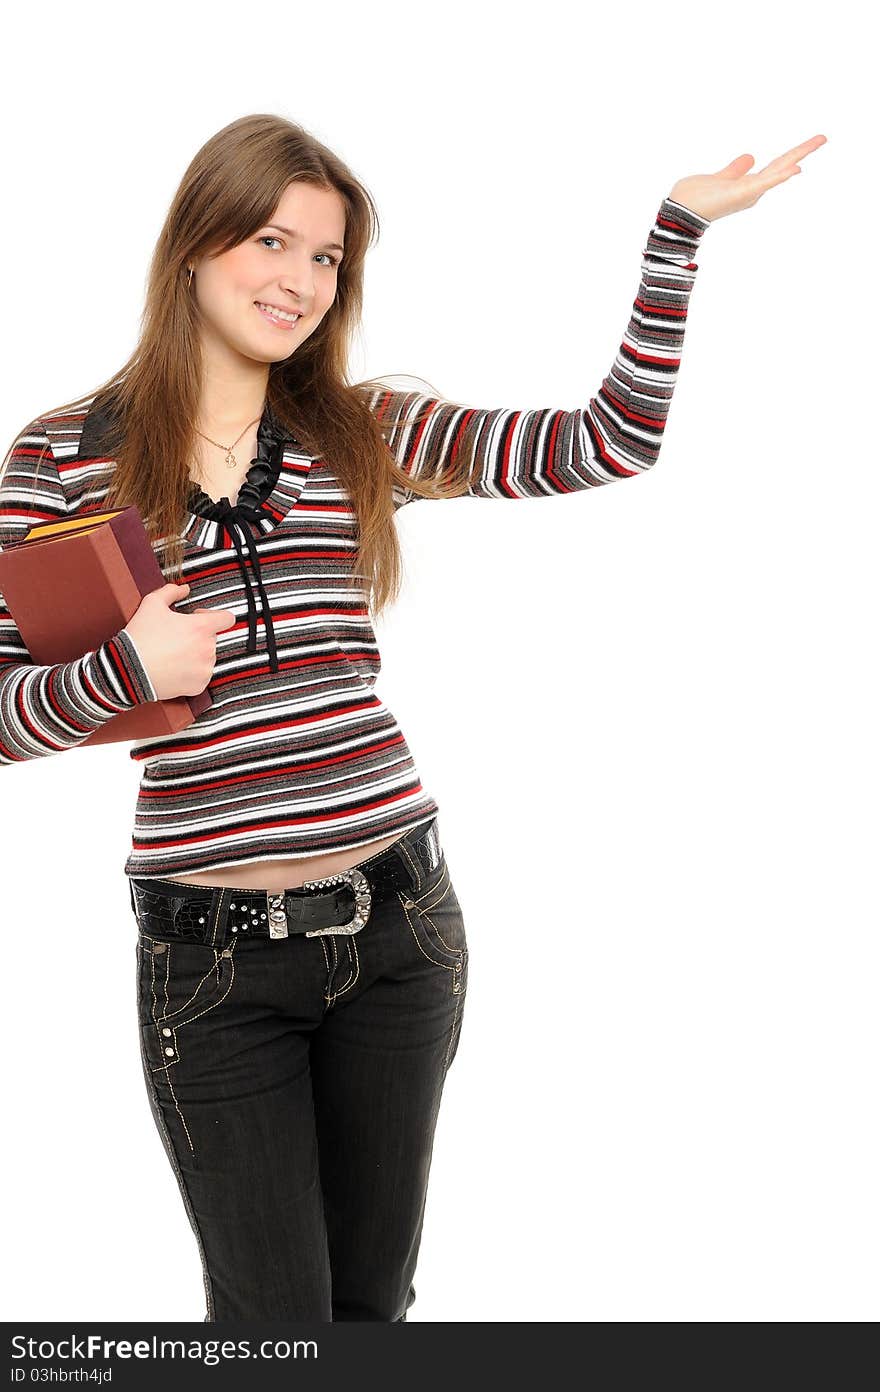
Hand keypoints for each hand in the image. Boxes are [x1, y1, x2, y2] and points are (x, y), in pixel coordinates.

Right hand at [123, 582, 236, 700]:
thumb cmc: (141, 637)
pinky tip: (173, 667)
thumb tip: (184, 589)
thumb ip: (171, 591)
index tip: (199, 618)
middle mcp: (208, 649)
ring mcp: (204, 669)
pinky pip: (200, 675)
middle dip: (198, 636)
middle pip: (212, 638)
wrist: (129, 670)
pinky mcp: (199, 686)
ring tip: (173, 653)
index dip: (215, 616)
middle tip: (176, 637)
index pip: (228, 619)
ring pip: (207, 657)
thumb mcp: (152, 603)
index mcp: (201, 628)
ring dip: (195, 654)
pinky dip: (190, 672)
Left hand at [668, 134, 827, 222]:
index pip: (775, 166)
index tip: (810, 143)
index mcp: (748, 185)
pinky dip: (779, 177)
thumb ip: (735, 169)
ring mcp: (749, 193)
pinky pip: (765, 184)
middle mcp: (752, 190)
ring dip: (797, 157)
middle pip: (781, 166)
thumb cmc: (694, 198)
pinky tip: (795, 168)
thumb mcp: (720, 177)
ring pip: (778, 171)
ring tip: (817, 142)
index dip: (792, 155)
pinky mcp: (742, 195)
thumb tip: (751, 157)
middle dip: (803, 151)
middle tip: (824, 137)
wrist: (679, 211)